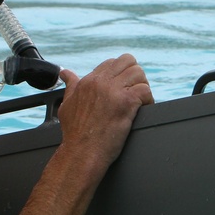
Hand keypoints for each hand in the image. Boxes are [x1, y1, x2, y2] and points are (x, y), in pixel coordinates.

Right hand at [56, 54, 153, 175]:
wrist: (81, 153)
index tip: (123, 89)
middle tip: (134, 91)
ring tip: (140, 101)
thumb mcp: (66, 104)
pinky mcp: (126, 103)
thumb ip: (70, 85)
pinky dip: (149, 100)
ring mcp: (113, 91)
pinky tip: (143, 110)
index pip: (112, 63)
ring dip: (143, 86)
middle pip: (128, 61)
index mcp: (88, 81)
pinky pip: (145, 90)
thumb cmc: (75, 134)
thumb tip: (65, 73)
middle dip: (135, 75)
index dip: (121, 74)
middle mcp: (100, 82)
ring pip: (139, 73)